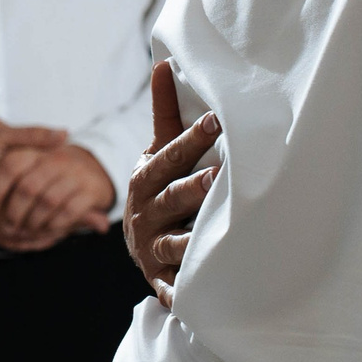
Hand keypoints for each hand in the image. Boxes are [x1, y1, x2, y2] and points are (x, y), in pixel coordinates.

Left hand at [0, 107, 114, 249]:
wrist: (92, 170)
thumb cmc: (50, 161)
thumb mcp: (25, 144)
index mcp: (38, 149)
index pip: (10, 166)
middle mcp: (57, 160)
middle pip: (28, 188)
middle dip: (13, 212)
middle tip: (5, 226)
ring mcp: (76, 175)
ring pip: (48, 202)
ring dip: (32, 221)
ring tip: (22, 231)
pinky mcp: (90, 191)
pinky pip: (69, 211)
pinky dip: (54, 223)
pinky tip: (45, 229)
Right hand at [125, 60, 221, 306]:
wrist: (139, 246)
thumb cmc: (158, 188)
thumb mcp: (156, 153)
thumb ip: (165, 113)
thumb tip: (164, 62)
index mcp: (146, 179)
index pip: (171, 157)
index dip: (193, 139)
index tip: (218, 120)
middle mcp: (147, 213)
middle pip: (173, 198)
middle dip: (196, 188)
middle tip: (221, 176)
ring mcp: (154, 247)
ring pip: (175, 244)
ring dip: (192, 241)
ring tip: (214, 236)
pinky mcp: (163, 278)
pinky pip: (174, 287)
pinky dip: (180, 294)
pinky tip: (190, 299)